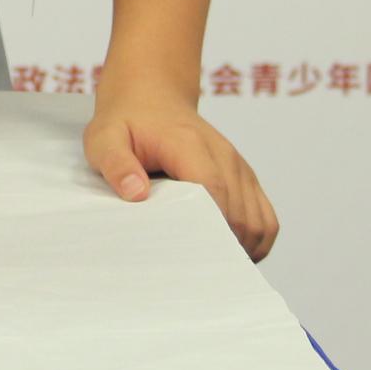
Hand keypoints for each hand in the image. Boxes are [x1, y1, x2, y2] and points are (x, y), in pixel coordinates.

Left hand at [83, 74, 278, 261]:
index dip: (207, 228)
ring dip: (240, 249)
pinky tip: (230, 254)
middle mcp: (224, 156)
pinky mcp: (245, 178)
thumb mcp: (104, 138)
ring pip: (258, 222)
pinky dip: (255, 242)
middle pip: (239, 215)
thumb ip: (116, 164)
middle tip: (192, 274)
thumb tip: (137, 193)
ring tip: (208, 267)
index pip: (213, 192)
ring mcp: (239, 167)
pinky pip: (265, 219)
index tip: (189, 258)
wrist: (151, 96)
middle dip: (220, 248)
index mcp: (190, 145)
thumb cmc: (126, 122)